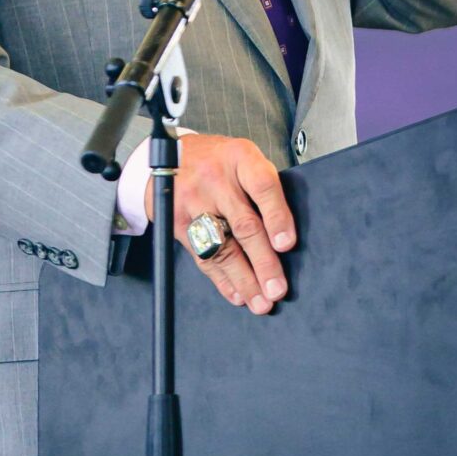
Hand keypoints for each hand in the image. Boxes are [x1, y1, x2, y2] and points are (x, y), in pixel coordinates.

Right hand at [168, 132, 296, 310]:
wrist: (169, 154)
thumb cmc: (219, 160)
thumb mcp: (244, 158)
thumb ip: (262, 189)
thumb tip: (285, 237)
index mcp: (241, 157)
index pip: (263, 187)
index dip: (276, 216)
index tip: (287, 245)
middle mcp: (217, 179)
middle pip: (243, 224)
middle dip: (263, 262)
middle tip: (277, 288)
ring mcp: (194, 201)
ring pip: (222, 247)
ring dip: (243, 280)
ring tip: (260, 301)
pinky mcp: (177, 222)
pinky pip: (202, 257)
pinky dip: (221, 280)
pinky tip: (237, 294)